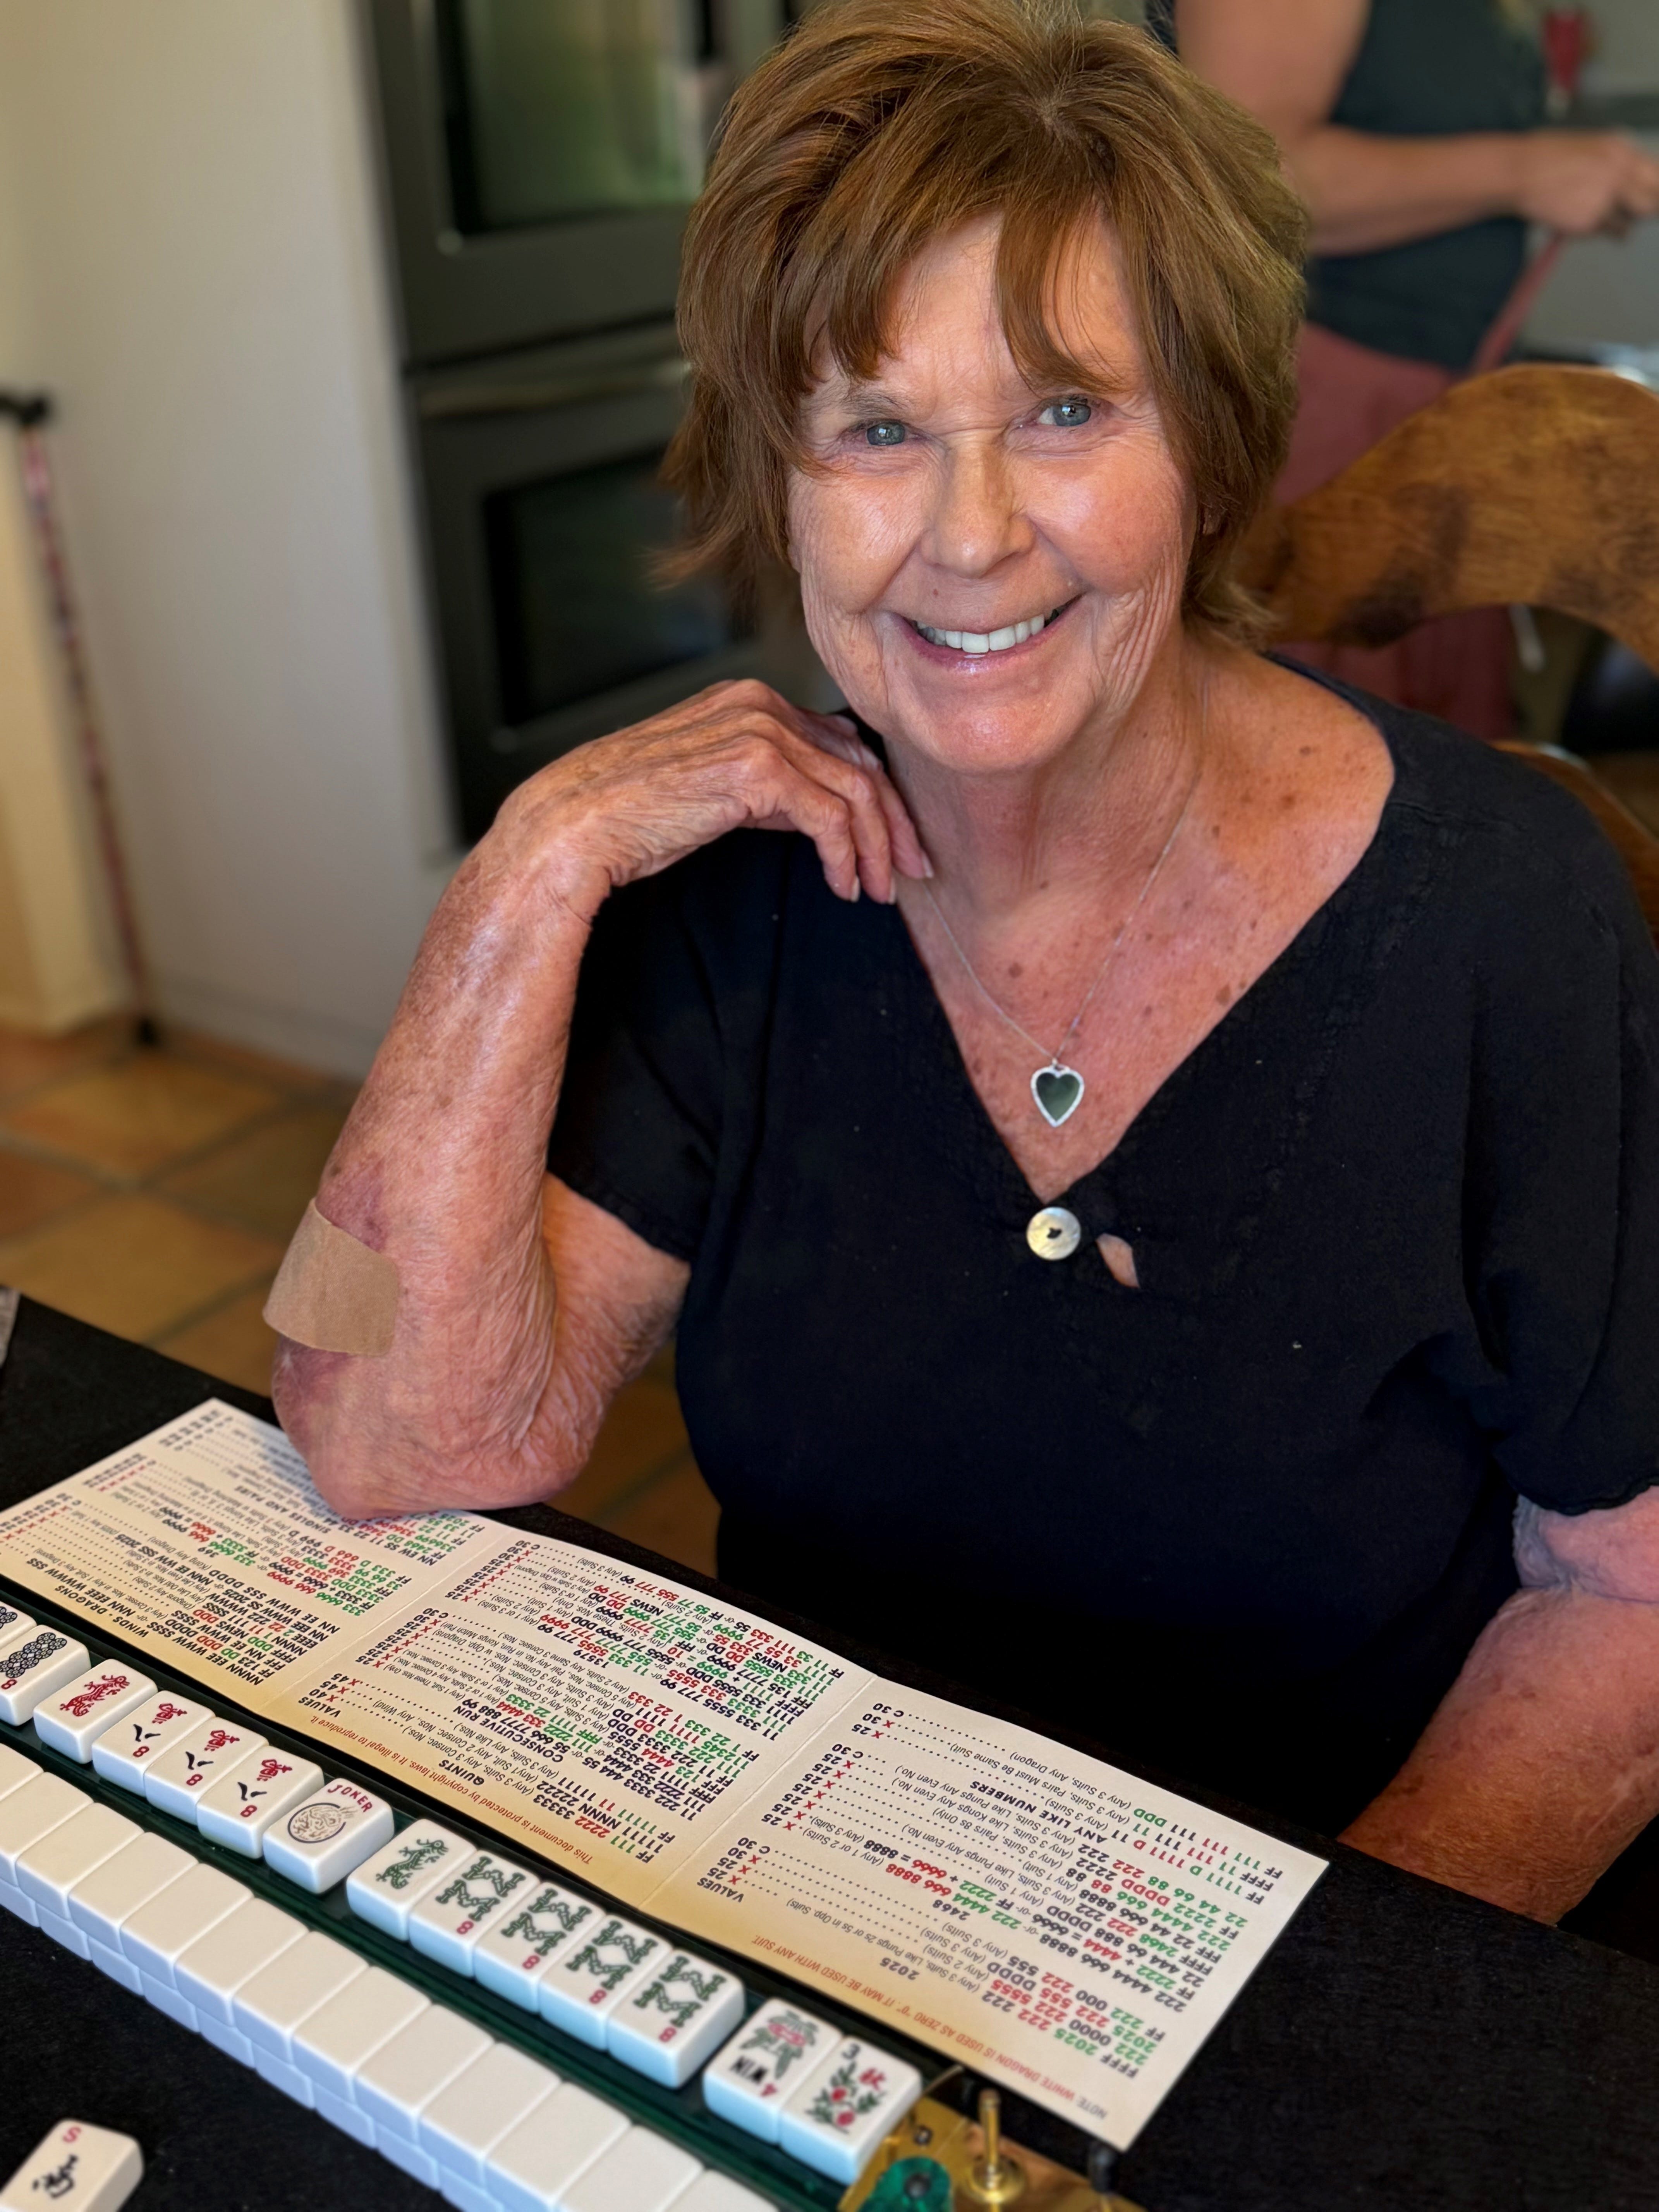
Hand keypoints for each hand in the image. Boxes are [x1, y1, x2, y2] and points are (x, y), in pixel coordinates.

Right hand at [478, 679, 930, 923]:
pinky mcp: (755, 770)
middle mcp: (760, 704)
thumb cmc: (634, 814)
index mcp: (751, 700)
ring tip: (879, 889)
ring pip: (854, 789)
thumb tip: (815, 816)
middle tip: (912, 869)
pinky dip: (846, 855)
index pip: (841, 741)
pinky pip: (830, 816)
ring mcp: (758, 731)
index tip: (896, 841)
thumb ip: (767, 787)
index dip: (878, 794)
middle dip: (893, 821)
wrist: (576, 822)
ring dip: (876, 846)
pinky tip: (844, 885)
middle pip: (860, 760)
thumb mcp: (714, 788)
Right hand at [1515, 130, 1658, 237]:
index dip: (1654, 191)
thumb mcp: (1590, 148)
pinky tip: (1581, 219)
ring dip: (1621, 221)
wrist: (1520, 172)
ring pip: (1633, 219)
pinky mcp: (1591, 220)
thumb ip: (1615, 163)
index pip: (1655, 174)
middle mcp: (1619, 171)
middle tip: (1628, 212)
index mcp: (1620, 149)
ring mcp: (1606, 196)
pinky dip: (1600, 230)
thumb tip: (1633, 182)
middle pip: (1652, 200)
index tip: (1650, 199)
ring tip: (1598, 214)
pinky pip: (1611, 232)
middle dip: (1646, 209)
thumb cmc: (1546, 158)